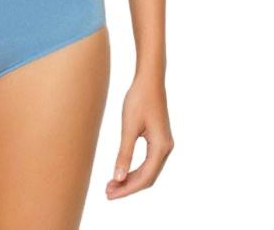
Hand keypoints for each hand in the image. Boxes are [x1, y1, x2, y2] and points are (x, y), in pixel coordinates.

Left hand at [106, 73, 173, 198]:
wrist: (149, 79)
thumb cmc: (138, 99)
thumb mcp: (129, 126)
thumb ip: (124, 153)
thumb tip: (118, 178)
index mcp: (161, 147)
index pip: (145, 178)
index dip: (127, 188)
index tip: (110, 193)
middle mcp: (167, 148)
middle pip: (148, 178)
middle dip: (128, 186)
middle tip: (107, 192)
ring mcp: (164, 144)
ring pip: (149, 171)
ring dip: (131, 179)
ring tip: (111, 184)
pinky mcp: (159, 139)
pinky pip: (149, 162)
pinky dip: (135, 169)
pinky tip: (122, 171)